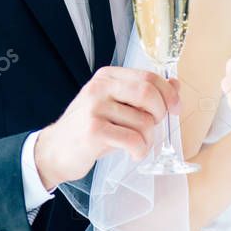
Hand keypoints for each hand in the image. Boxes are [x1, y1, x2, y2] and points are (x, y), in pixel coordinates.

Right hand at [34, 66, 179, 188]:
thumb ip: (142, 94)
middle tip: (154, 127)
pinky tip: (134, 154)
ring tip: (138, 145)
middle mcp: (100, 87)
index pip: (149, 77)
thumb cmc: (89, 129)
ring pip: (143, 121)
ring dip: (148, 139)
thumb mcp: (115, 105)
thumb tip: (175, 84)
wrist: (54, 150)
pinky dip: (140, 150)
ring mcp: (95, 108)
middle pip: (148, 93)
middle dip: (160, 114)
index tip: (175, 108)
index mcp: (107, 76)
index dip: (169, 94)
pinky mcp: (93, 131)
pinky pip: (133, 140)